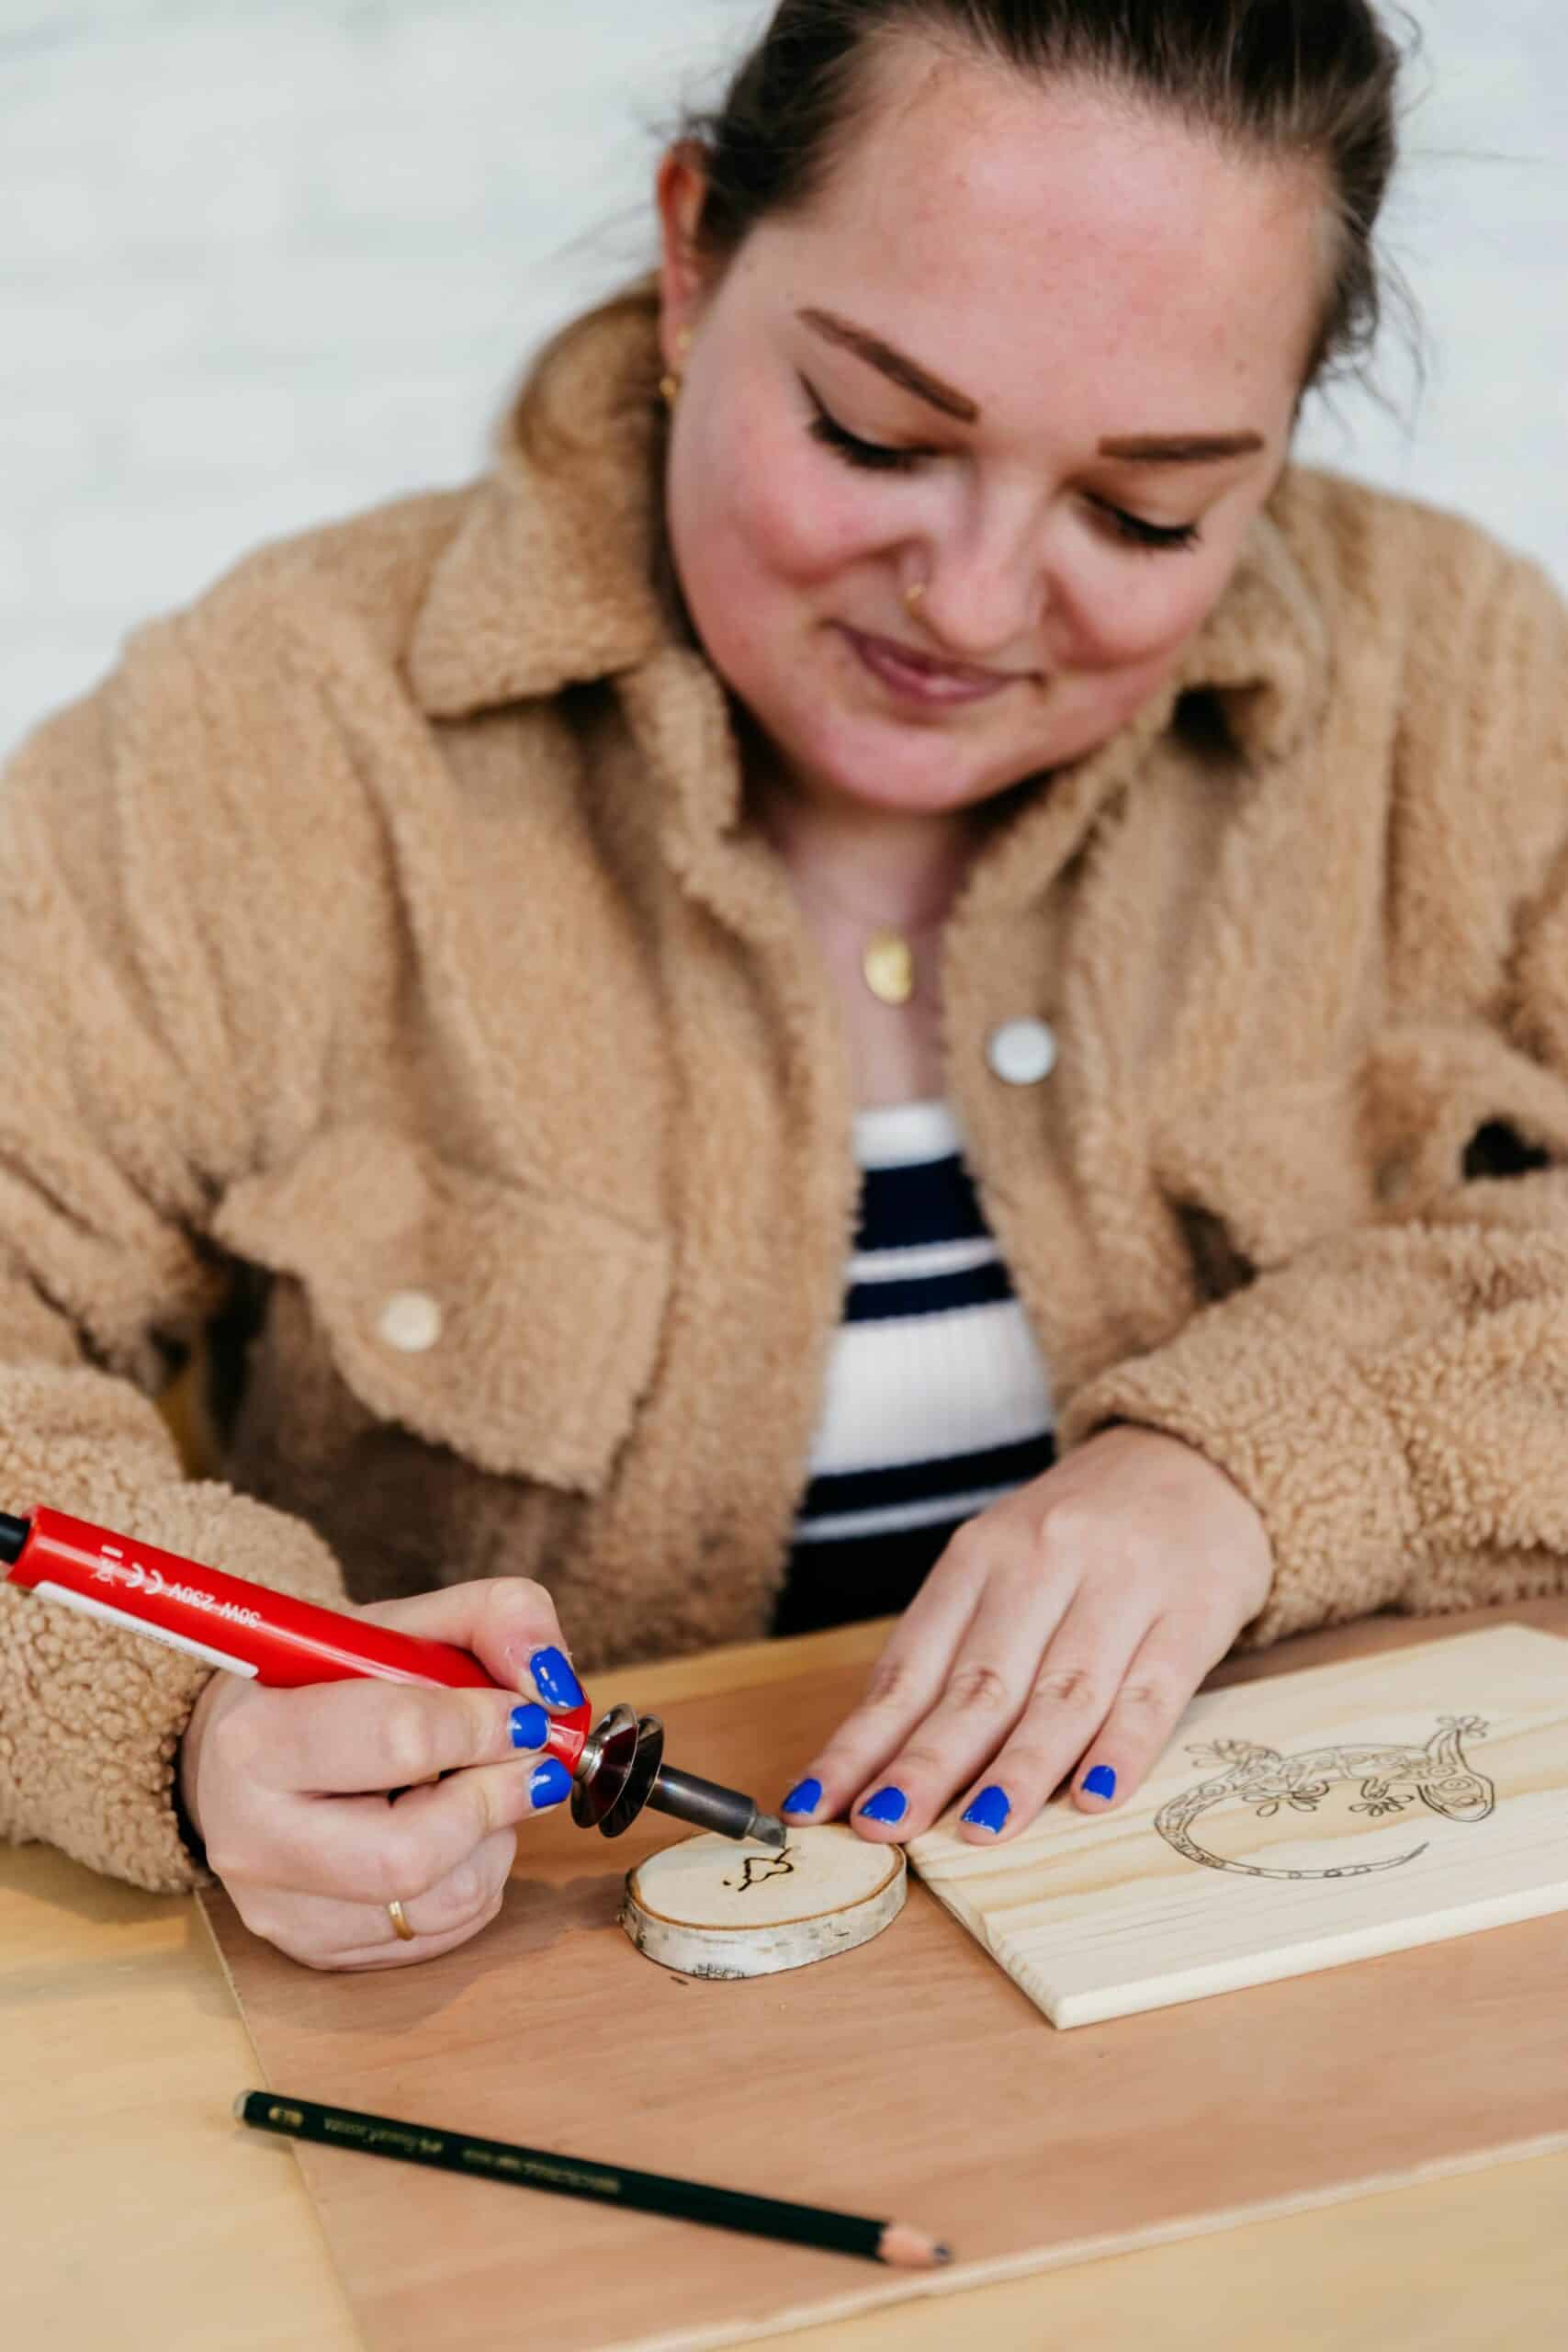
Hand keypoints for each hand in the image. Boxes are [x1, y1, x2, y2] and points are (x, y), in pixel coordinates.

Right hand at [177, 1578, 585, 1968]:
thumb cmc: (333, 1680)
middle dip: (495, 1798)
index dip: (485, 1724)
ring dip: (494, 1838)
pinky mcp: (316, 1951)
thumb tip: (552, 1681)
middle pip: (411, 1853)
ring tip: (479, 1787)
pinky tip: (453, 1831)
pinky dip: (475, 1876)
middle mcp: (252, 1837)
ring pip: (441, 1901)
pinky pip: (440, 1932)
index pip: (398, 1741)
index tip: (524, 1711)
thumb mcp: (406, 1623)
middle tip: (530, 1761)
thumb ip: (495, 1617)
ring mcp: (281, 1908)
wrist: (252, 1752)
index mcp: (257, 1737)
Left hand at [779, 1427, 1272, 1845]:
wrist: (1195, 1461)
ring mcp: (1121, 1586)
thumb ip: (954, 1648)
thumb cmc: (1082, 1534)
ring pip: (1062, 1693)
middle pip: (980, 1683)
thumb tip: (883, 1759)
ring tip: (979, 1829)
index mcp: (979, 1553)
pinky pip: (1152, 1690)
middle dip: (928, 1762)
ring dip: (1018, 1769)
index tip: (820, 1803)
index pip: (911, 1665)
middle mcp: (1043, 1561)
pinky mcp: (1192, 1612)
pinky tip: (1094, 1795)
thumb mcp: (1004, 1562)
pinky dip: (1121, 1747)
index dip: (863, 1741)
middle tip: (885, 1825)